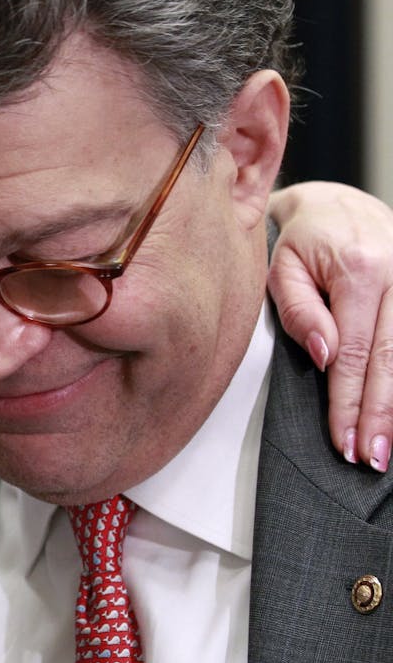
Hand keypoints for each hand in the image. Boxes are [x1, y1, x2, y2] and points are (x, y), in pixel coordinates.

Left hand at [268, 181, 392, 470]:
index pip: (354, 352)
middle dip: (380, 415)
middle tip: (371, 458)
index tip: (343, 440)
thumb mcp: (282, 270)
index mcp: (362, 271)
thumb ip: (301, 313)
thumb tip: (325, 358)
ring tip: (388, 449)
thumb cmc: (303, 241)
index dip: (347, 402)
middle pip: (392, 361)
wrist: (339, 203)